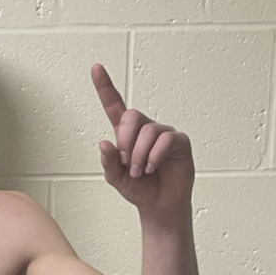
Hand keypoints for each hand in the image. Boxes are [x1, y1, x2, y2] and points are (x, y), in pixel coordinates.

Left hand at [92, 62, 194, 219]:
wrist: (160, 206)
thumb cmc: (139, 190)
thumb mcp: (116, 179)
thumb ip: (108, 162)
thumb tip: (104, 144)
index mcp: (126, 134)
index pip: (114, 106)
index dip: (105, 87)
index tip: (96, 68)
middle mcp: (145, 130)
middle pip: (132, 116)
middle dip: (125, 141)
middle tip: (126, 163)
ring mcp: (163, 134)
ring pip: (148, 131)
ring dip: (139, 155)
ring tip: (138, 171)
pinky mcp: (179, 142)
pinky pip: (166, 140)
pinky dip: (154, 156)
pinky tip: (151, 167)